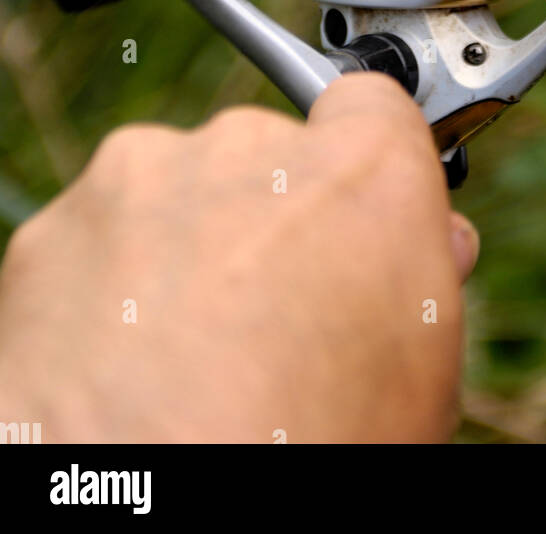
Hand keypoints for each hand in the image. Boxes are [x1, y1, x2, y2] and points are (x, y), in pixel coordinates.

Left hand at [0, 73, 477, 442]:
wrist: (149, 508)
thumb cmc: (304, 455)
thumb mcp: (416, 380)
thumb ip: (423, 280)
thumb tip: (431, 246)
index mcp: (363, 177)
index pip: (375, 105)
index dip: (368, 161)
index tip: (359, 211)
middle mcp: (254, 149)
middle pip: (272, 154)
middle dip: (274, 216)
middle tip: (271, 317)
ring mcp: (147, 178)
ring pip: (181, 188)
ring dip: (190, 245)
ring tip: (192, 354)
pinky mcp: (59, 225)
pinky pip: (103, 233)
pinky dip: (112, 281)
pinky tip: (127, 362)